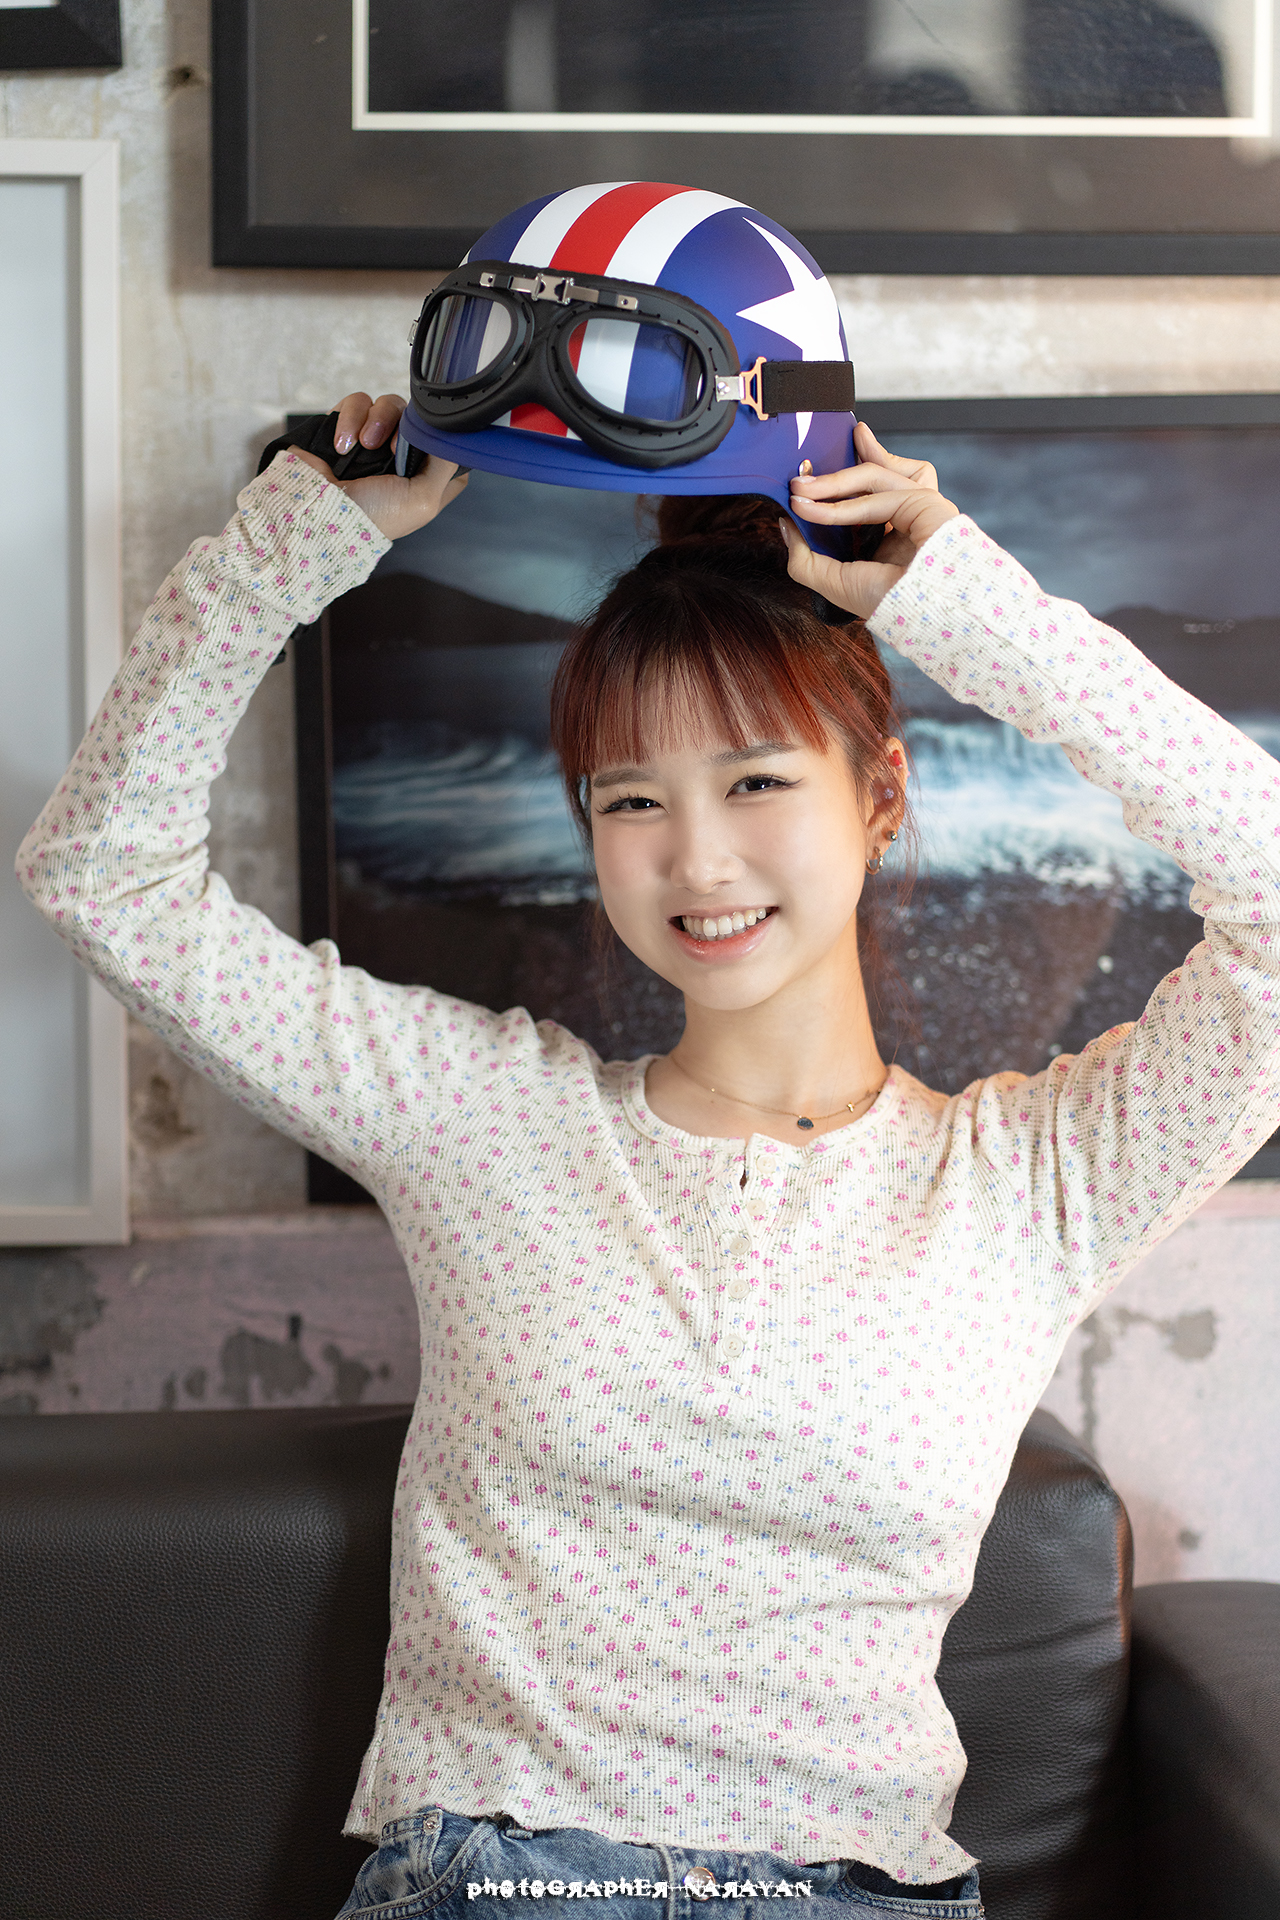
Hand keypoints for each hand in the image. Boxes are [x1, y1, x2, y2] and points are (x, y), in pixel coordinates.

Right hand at [288, 391, 468, 539]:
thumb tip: (453, 436)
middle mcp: (399, 457)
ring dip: (376, 421)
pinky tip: (342, 445)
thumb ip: (445, 465)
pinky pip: (356, 402)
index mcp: (421, 477)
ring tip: (363, 445)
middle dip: (405, 426)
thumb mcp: (424, 500)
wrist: (318, 512)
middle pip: (417, 417)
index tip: (433, 441)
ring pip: (387, 405)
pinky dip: (349, 419)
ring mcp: (371, 440)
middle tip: (392, 448)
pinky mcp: (345, 426)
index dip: (442, 437)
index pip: (443, 445)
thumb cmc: (373, 516)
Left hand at [780, 419, 959, 618]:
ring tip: (799, 488)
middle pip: (873, 475)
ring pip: (875, 476)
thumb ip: (804, 557)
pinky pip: (881, 492)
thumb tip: (785, 524)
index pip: (863, 497)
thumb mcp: (832, 582)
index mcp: (889, 537)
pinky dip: (845, 502)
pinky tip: (815, 509)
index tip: (803, 480)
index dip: (835, 483)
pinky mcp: (926, 501)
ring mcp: (918, 507)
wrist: (920, 616)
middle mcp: (905, 519)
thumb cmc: (886, 604)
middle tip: (799, 473)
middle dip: (832, 472)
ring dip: (832, 481)